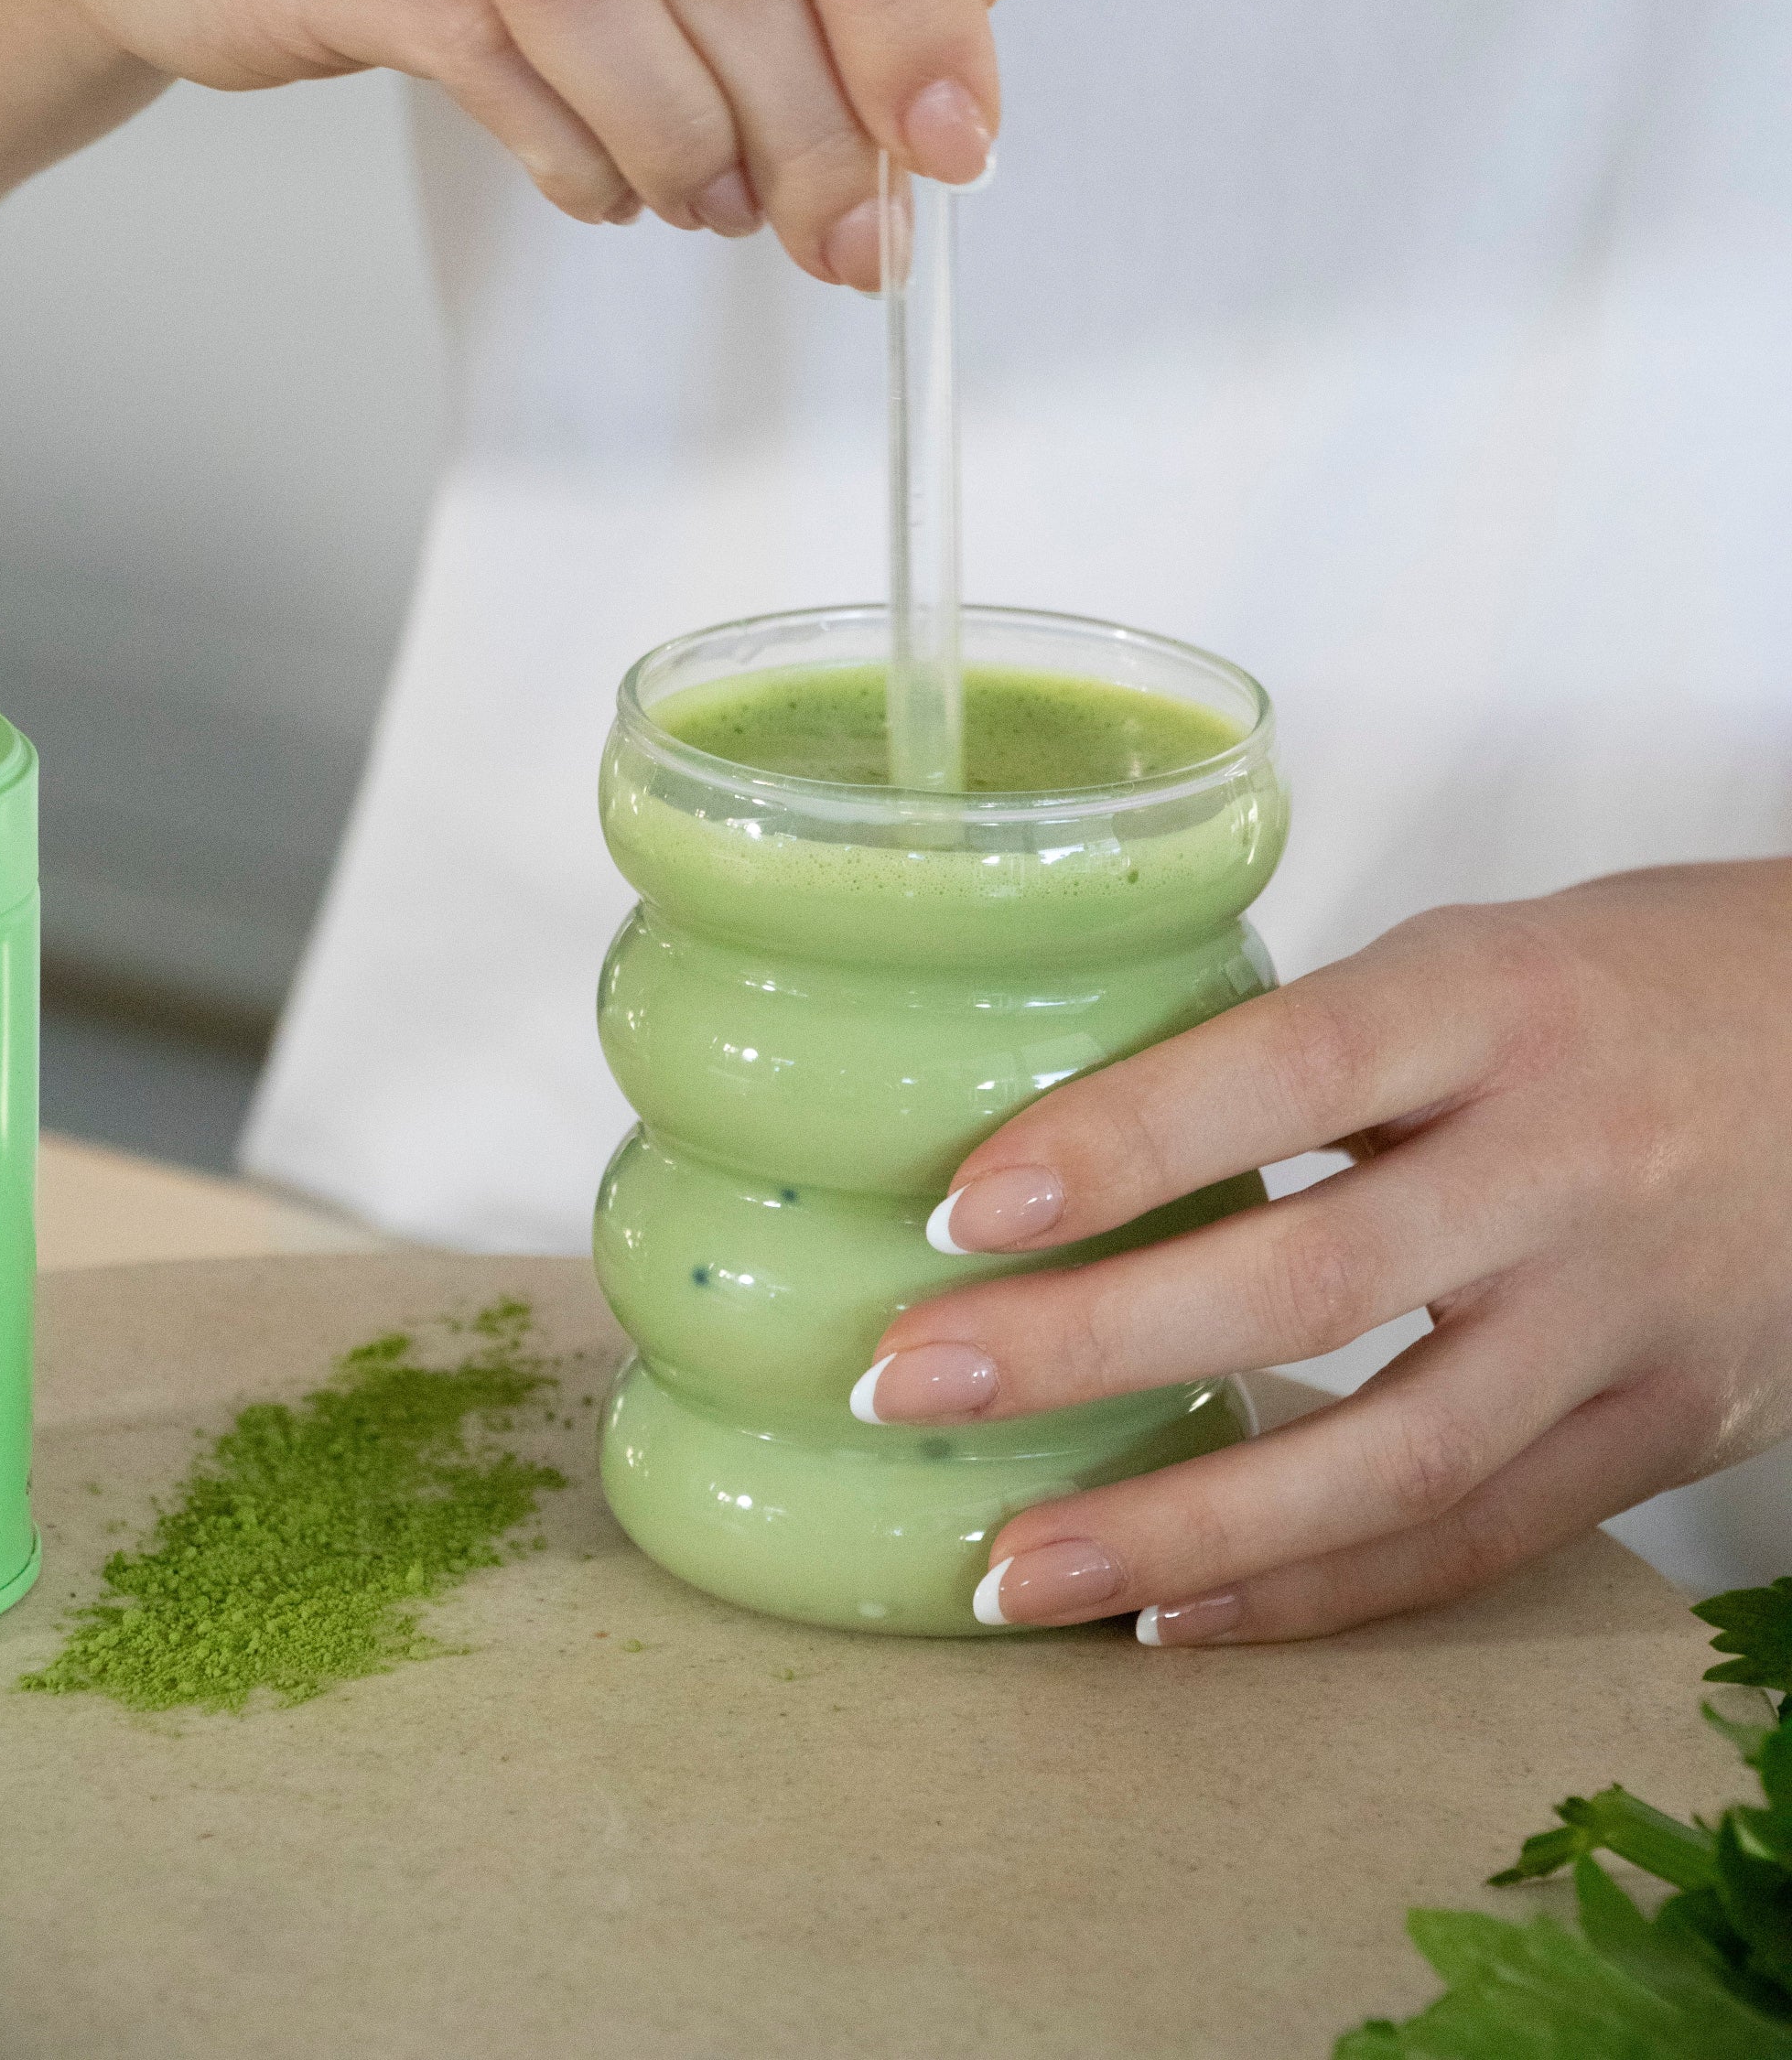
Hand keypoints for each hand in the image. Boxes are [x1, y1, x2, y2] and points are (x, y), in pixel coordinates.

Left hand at [856, 860, 1791, 1641]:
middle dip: (1087, 1345)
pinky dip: (1322, 1593)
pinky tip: (1180, 1618)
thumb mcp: (1479, 958)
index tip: (958, 1210)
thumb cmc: (1640, 982)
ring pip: (1392, 1456)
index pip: (1287, 1074)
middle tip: (913, 1385)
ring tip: (1017, 1571)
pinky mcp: (1664, 1431)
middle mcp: (1566, 1163)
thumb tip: (1091, 1150)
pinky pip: (1478, 1537)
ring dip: (1184, 1525)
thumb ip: (1319, 1053)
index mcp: (1501, 1004)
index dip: (1119, 1144)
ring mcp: (1623, 1316)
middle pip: (1311, 1277)